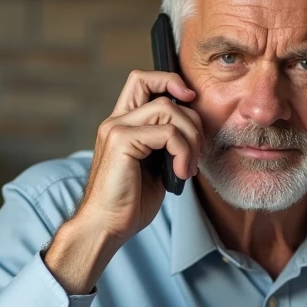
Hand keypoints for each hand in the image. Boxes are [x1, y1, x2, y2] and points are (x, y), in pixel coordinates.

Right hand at [44, 70, 202, 291]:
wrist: (107, 226)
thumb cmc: (130, 202)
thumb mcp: (156, 166)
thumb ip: (167, 142)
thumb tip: (195, 130)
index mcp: (123, 123)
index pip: (143, 80)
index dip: (170, 81)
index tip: (191, 101)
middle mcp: (116, 121)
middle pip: (153, 82)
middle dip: (189, 114)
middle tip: (199, 150)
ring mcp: (116, 129)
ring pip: (168, 109)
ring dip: (191, 138)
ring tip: (190, 166)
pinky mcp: (121, 142)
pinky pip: (167, 133)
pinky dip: (183, 152)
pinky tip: (180, 173)